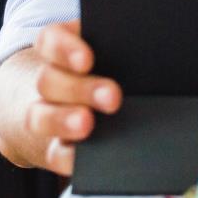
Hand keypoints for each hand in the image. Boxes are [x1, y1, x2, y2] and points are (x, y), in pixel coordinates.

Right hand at [0, 20, 120, 175]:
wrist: (68, 103)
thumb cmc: (105, 68)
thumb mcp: (109, 51)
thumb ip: (121, 50)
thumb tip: (159, 53)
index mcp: (60, 48)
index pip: (51, 40)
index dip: (65, 49)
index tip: (87, 59)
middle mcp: (48, 80)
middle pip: (49, 80)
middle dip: (81, 89)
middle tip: (112, 97)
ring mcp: (44, 115)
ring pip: (39, 116)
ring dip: (63, 121)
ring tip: (87, 125)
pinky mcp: (51, 147)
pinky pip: (52, 153)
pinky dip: (65, 156)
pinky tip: (81, 157)